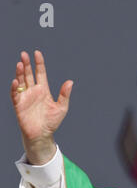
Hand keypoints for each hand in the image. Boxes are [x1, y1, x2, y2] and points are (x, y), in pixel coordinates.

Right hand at [10, 50, 72, 164]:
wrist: (42, 134)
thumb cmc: (52, 121)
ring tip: (20, 64)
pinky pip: (15, 94)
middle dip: (27, 64)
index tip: (37, 53)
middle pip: (29, 74)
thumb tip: (70, 82)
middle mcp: (33, 91)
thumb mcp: (61, 107)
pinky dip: (15, 88)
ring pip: (21, 82)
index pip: (40, 73)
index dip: (39, 63)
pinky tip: (16, 81)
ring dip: (20, 73)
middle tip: (24, 54)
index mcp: (43, 90)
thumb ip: (64, 94)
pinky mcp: (19, 105)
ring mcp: (25, 97)